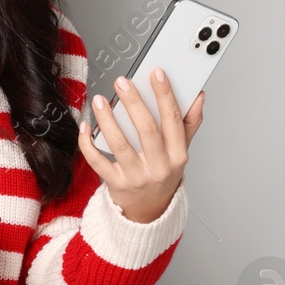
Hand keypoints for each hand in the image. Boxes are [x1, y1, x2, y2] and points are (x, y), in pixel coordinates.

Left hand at [79, 68, 203, 223]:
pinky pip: (98, 161)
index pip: (173, 120)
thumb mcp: (181, 151)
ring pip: (119, 144)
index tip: (156, 73)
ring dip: (107, 119)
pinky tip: (85, 126)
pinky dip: (88, 143)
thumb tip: (198, 96)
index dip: (165, 95)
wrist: (148, 210)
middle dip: (134, 102)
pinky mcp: (115, 184)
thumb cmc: (163, 174)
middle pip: (146, 130)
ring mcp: (136, 176)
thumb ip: (189, 123)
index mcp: (178, 155)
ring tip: (99, 100)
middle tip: (122, 82)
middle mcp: (159, 166)